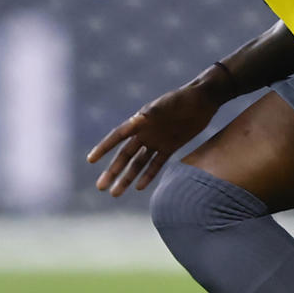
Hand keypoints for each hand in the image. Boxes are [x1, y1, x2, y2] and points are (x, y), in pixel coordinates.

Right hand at [86, 82, 224, 195]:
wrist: (203, 100)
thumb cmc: (182, 99)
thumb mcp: (166, 105)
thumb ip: (151, 114)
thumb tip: (135, 120)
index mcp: (139, 121)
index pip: (117, 137)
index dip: (103, 148)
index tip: (91, 160)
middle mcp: (144, 132)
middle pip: (124, 156)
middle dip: (113, 171)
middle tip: (100, 187)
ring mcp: (156, 141)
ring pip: (138, 164)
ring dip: (127, 178)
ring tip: (115, 193)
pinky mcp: (170, 147)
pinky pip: (156, 164)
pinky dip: (147, 175)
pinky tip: (139, 187)